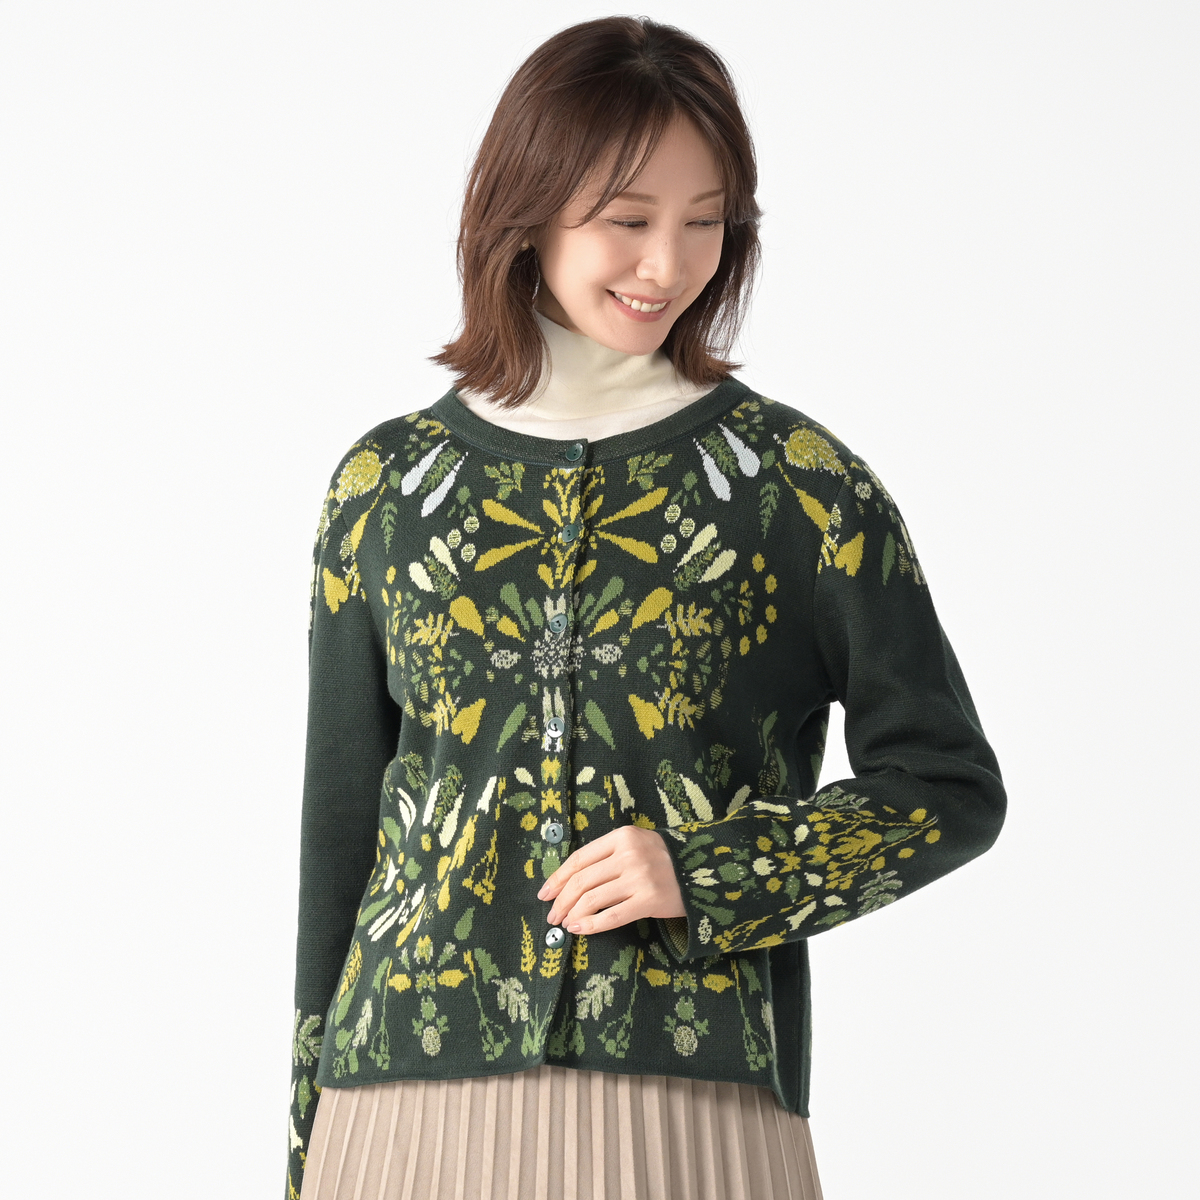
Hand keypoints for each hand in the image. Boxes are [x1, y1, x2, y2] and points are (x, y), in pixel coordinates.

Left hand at [537, 825, 686, 934]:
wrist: (705, 869)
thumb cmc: (664, 859)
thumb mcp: (636, 844)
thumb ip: (607, 855)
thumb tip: (568, 880)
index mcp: (622, 836)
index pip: (580, 858)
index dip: (558, 878)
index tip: (545, 893)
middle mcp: (629, 854)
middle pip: (582, 880)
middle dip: (561, 901)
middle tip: (552, 915)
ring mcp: (640, 877)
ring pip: (593, 899)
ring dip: (573, 914)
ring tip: (566, 923)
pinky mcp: (650, 900)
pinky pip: (612, 916)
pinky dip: (591, 925)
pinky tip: (580, 930)